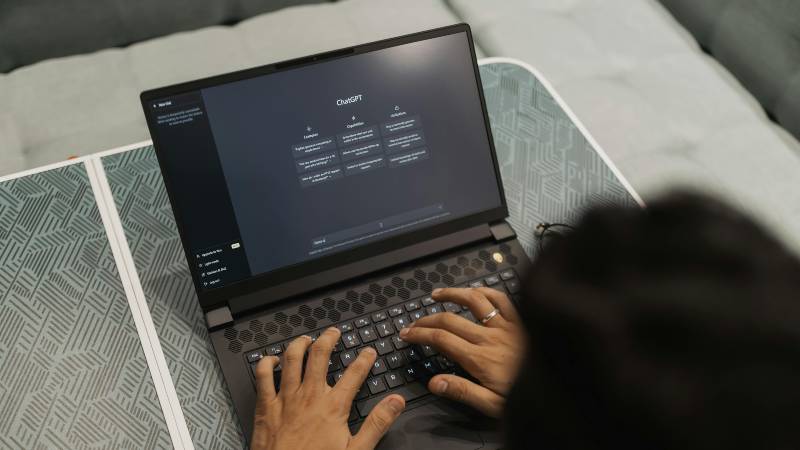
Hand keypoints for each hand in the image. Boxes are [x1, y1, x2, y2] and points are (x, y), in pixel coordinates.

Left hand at [251, 327, 405, 449]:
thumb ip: (377, 423)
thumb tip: (395, 402)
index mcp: (333, 407)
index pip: (354, 374)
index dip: (364, 359)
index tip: (369, 351)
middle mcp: (309, 396)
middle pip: (319, 355)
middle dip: (329, 339)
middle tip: (334, 332)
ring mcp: (285, 399)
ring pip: (292, 358)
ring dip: (300, 344)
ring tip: (307, 338)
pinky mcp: (265, 407)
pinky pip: (263, 376)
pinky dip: (266, 363)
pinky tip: (272, 359)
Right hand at [398, 287, 524, 416]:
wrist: (562, 386)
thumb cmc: (526, 396)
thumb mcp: (492, 405)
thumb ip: (462, 391)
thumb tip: (434, 382)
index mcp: (480, 359)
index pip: (440, 339)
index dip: (419, 334)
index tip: (407, 334)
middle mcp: (490, 338)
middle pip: (450, 319)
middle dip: (426, 319)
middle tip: (413, 323)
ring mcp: (506, 326)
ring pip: (474, 300)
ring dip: (452, 294)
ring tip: (436, 295)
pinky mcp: (520, 321)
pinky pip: (501, 298)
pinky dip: (485, 291)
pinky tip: (475, 291)